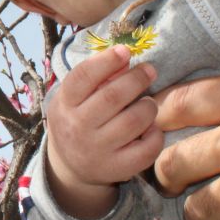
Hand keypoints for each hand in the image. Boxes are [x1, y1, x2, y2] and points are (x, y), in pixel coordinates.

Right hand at [45, 45, 160, 219]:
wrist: (70, 167)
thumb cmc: (77, 120)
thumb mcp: (75, 98)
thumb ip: (96, 78)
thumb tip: (125, 58)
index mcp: (64, 104)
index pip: (83, 77)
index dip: (106, 61)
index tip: (125, 51)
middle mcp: (77, 127)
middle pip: (112, 96)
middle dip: (137, 79)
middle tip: (149, 70)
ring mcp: (97, 150)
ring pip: (133, 121)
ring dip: (148, 106)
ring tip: (148, 102)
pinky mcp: (117, 168)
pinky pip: (147, 148)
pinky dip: (155, 133)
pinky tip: (151, 127)